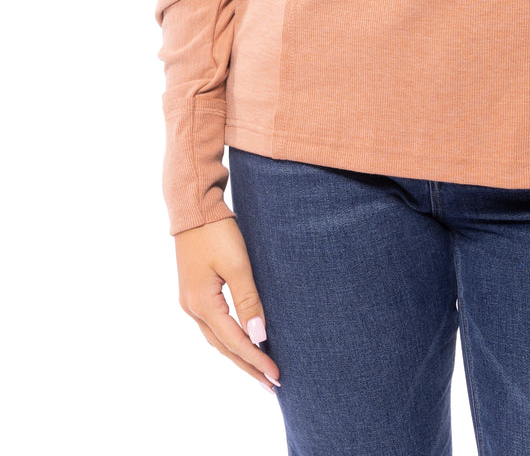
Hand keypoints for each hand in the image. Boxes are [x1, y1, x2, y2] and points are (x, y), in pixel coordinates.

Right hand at [174, 216, 281, 393]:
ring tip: (259, 371)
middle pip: (224, 346)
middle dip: (248, 366)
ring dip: (238, 355)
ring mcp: (190, 301)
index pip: (235, 341)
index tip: (276, 376)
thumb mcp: (237, 264)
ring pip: (217, 339)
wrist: (194, 206)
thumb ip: (248, 300)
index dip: (257, 360)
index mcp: (202, 304)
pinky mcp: (193, 293)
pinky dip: (229, 340)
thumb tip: (258, 335)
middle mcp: (192, 308)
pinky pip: (213, 326)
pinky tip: (240, 343)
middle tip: (271, 384)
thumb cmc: (217, 231)